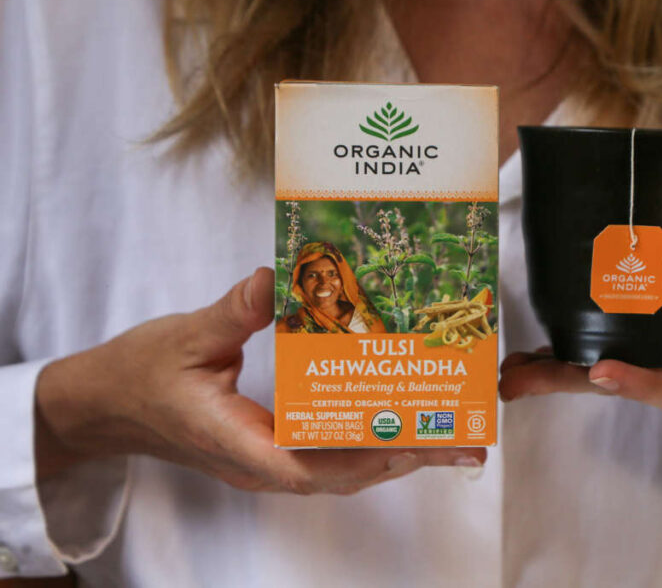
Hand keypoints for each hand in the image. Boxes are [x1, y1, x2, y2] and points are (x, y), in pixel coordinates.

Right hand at [35, 268, 484, 493]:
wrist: (107, 404)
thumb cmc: (140, 374)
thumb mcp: (185, 337)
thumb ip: (230, 313)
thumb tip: (268, 279)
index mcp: (238, 443)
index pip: (310, 466)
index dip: (367, 458)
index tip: (418, 443)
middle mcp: (260, 462)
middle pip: (344, 473)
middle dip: (406, 458)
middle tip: (463, 441)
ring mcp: (266, 460)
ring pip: (341, 471)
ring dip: (395, 456)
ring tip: (448, 438)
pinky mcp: (269, 448)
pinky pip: (328, 457)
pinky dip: (368, 446)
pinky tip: (398, 425)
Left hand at [500, 182, 661, 454]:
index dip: (641, 382)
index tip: (602, 369)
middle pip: (623, 385)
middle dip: (569, 381)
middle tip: (515, 377)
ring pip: (608, 379)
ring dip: (556, 376)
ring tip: (508, 372)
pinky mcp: (658, 359)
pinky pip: (611, 363)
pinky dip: (571, 363)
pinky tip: (530, 359)